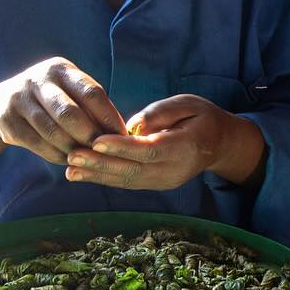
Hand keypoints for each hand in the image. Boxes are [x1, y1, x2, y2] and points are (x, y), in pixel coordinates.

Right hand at [0, 57, 124, 165]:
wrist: (1, 101)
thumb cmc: (52, 99)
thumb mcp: (70, 91)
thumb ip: (92, 106)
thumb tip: (123, 132)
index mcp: (60, 69)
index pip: (91, 93)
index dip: (108, 116)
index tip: (122, 135)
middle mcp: (38, 80)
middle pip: (70, 113)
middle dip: (90, 135)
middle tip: (105, 151)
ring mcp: (19, 100)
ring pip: (52, 131)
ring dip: (73, 149)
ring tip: (89, 158)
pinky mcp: (7, 121)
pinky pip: (37, 144)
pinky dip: (57, 155)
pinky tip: (69, 160)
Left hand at [64, 94, 265, 190]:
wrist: (220, 144)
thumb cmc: (202, 117)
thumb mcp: (189, 104)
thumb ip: (161, 112)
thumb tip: (132, 124)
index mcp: (185, 147)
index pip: (149, 150)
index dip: (122, 148)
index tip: (96, 141)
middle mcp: (174, 170)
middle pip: (133, 170)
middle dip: (100, 164)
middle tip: (73, 156)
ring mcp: (164, 181)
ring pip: (126, 181)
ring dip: (96, 175)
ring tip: (70, 169)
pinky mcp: (155, 185)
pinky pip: (127, 183)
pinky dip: (103, 179)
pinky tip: (81, 174)